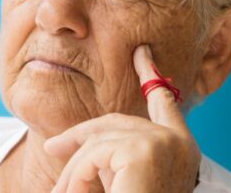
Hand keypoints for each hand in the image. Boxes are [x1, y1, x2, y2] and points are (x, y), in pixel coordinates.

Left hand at [44, 45, 200, 192]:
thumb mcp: (123, 177)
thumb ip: (113, 152)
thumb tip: (71, 140)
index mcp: (177, 144)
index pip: (165, 100)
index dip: (151, 73)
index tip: (141, 52)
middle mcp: (177, 141)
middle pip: (114, 123)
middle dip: (81, 135)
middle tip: (53, 146)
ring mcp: (162, 143)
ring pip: (99, 140)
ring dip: (74, 168)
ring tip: (61, 192)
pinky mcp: (143, 151)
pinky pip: (95, 153)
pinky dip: (77, 174)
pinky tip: (71, 192)